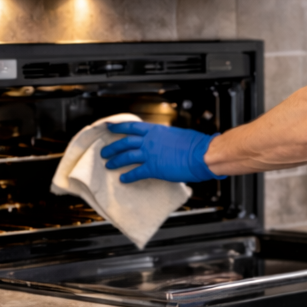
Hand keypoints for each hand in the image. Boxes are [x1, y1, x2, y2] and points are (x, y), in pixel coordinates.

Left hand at [100, 122, 216, 184]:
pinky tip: (123, 179)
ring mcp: (150, 154)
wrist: (202, 154)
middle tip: (105, 151)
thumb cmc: (195, 144)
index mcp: (156, 130)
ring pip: (127, 156)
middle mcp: (150, 141)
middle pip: (125, 142)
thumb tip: (164, 141)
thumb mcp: (177, 134)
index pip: (131, 126)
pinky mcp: (154, 168)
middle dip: (112, 147)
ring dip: (116, 161)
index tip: (109, 127)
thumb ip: (166, 138)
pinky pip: (137, 172)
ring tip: (109, 165)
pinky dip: (128, 176)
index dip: (118, 127)